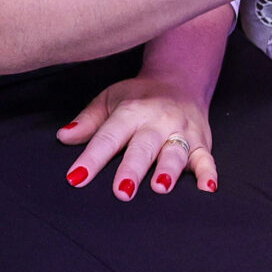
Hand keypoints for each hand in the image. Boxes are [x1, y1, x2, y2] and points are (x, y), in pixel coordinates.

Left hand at [58, 75, 214, 197]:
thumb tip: (63, 137)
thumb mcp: (110, 99)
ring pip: (176, 153)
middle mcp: (158, 121)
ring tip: (160, 187)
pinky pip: (207, 159)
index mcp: (131, 112)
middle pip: (143, 147)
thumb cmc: (140, 97)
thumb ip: (88, 121)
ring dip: (169, 170)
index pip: (108, 137)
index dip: (92, 158)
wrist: (180, 80)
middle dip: (133, 169)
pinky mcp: (202, 142)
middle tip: (122, 192)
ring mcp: (182, 132)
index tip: (76, 178)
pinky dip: (208, 174)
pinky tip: (207, 189)